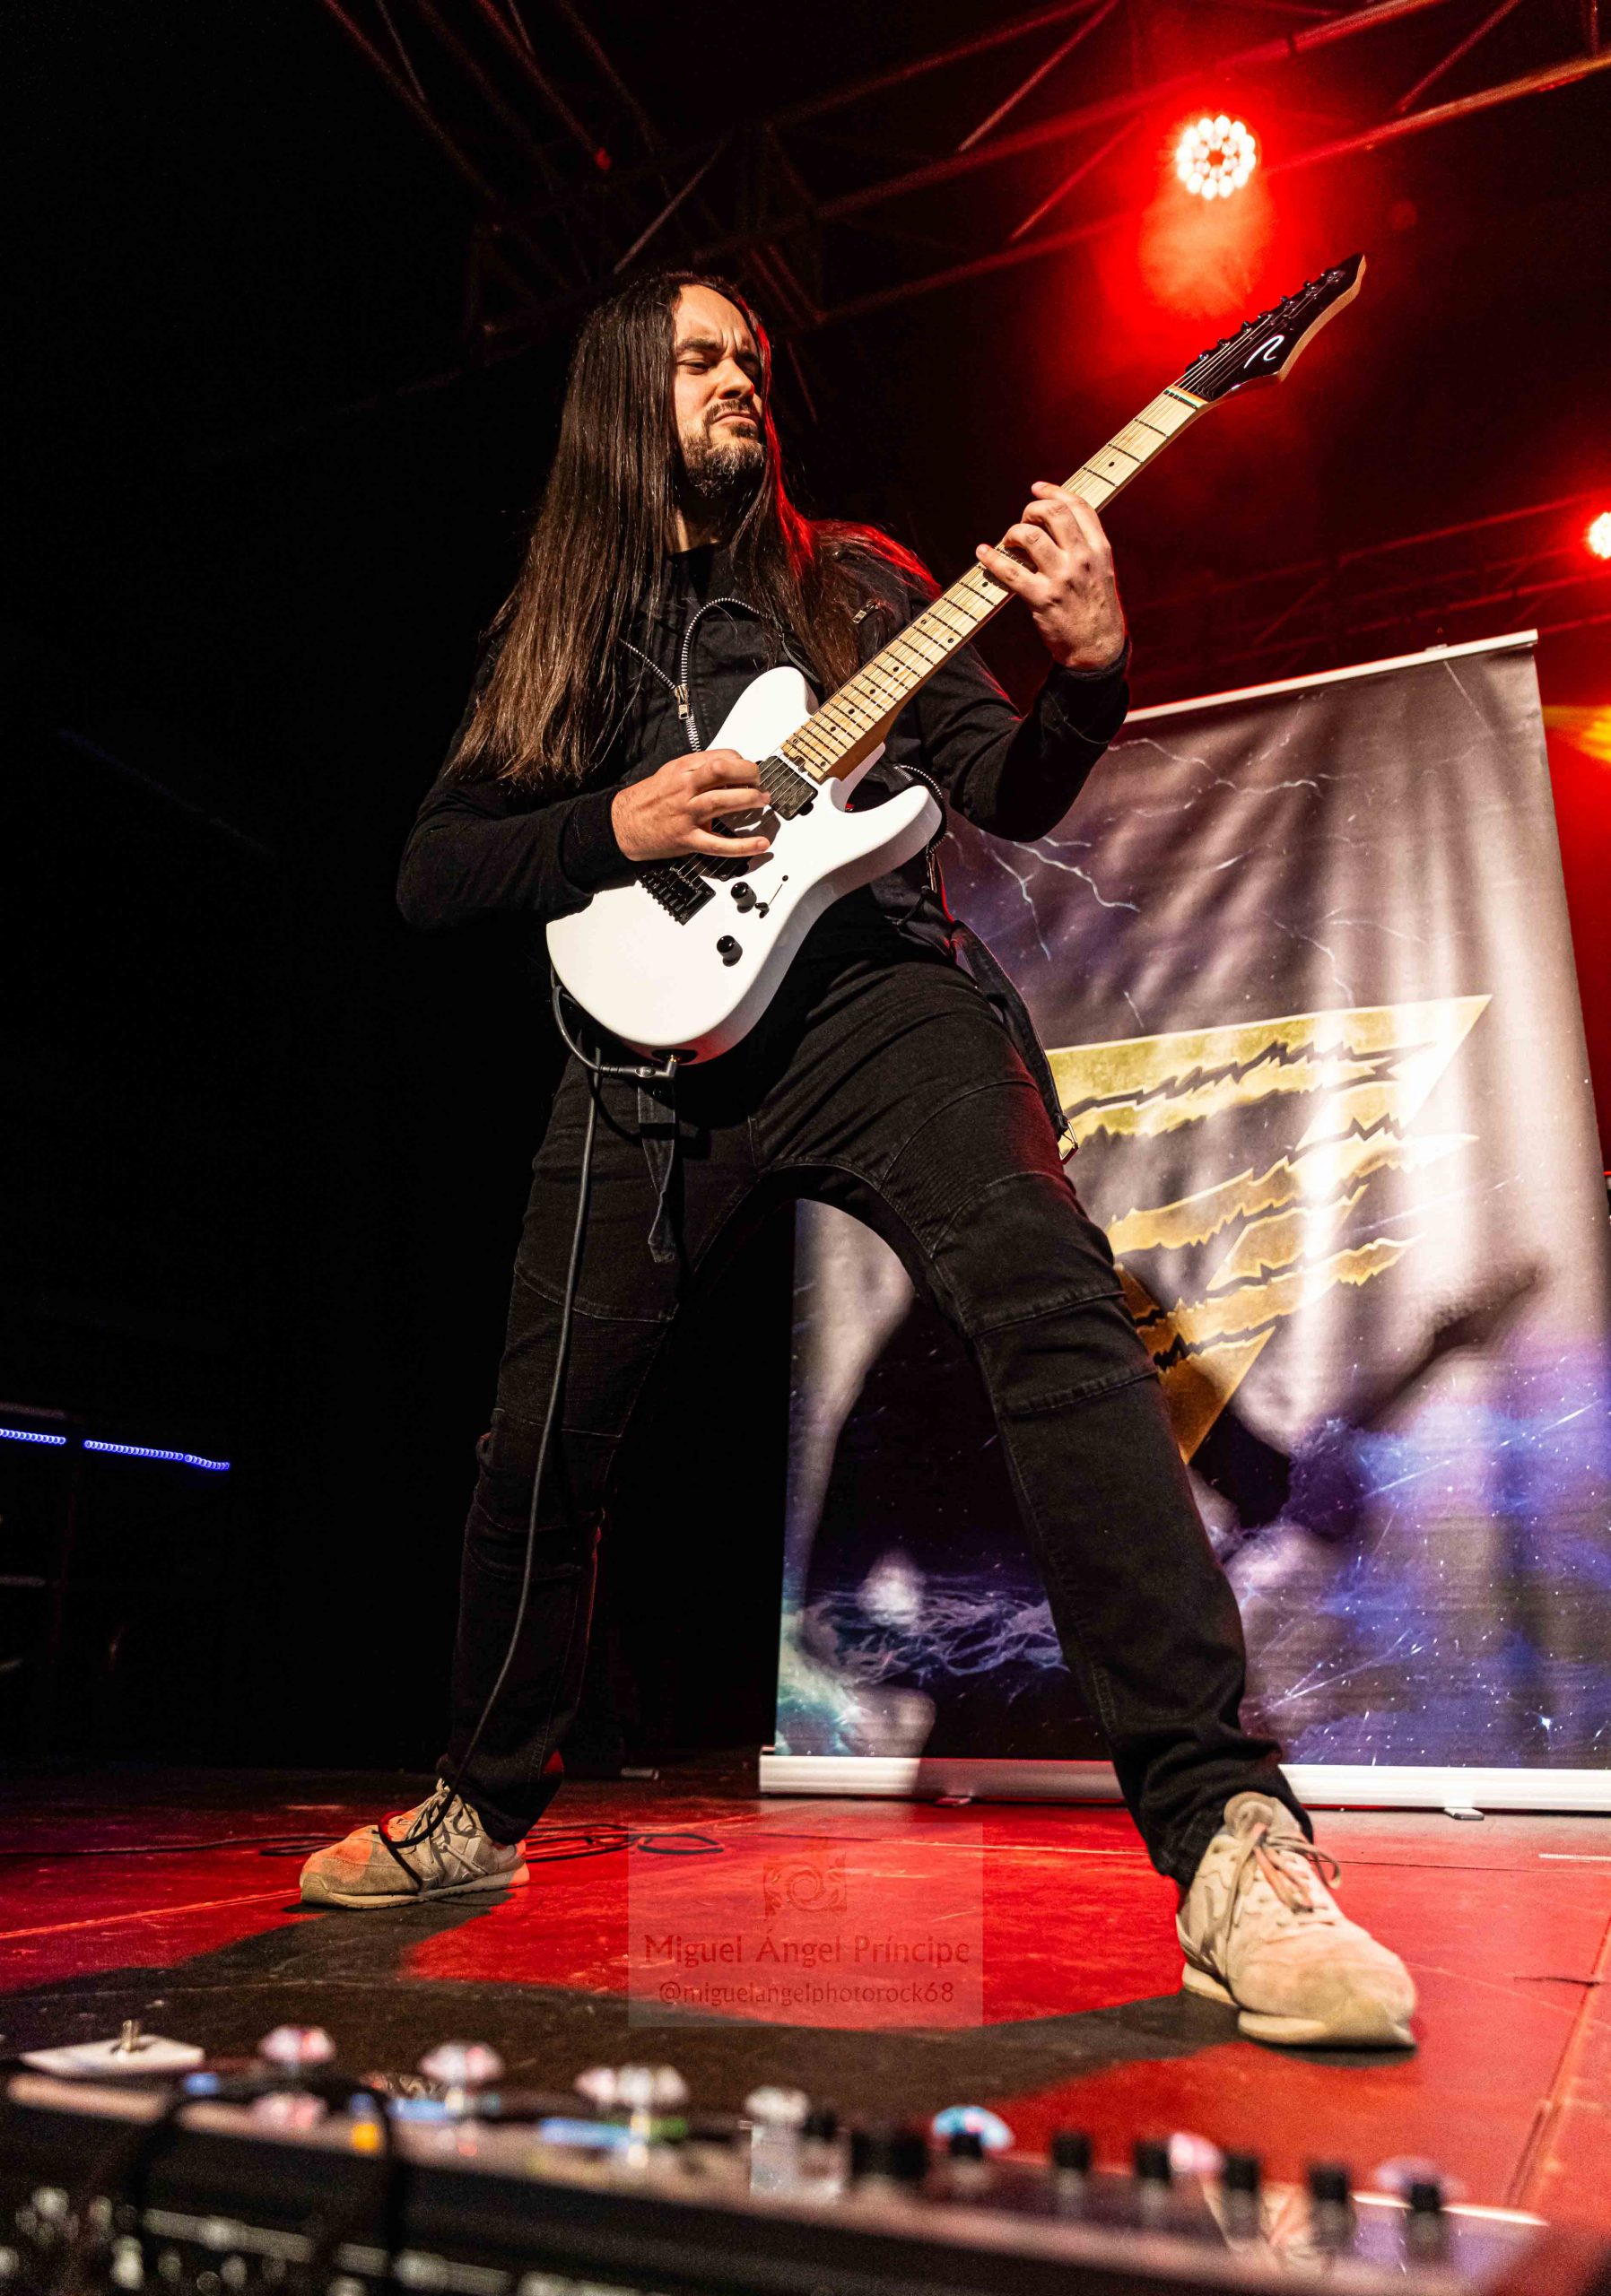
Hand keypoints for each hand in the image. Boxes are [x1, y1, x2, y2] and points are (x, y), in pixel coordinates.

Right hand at [610, 748, 771, 864]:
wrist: (622, 825)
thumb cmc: (648, 800)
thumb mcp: (670, 774)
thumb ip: (698, 771)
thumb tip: (728, 772)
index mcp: (682, 769)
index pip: (720, 757)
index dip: (741, 762)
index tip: (748, 771)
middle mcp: (684, 788)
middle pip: (723, 771)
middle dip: (749, 774)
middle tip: (760, 782)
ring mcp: (686, 814)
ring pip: (722, 801)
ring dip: (749, 799)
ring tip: (763, 800)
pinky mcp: (687, 839)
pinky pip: (719, 843)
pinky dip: (743, 845)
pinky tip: (760, 843)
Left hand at [976, 484, 1126, 671]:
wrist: (1097, 650)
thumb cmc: (1095, 609)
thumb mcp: (1102, 572)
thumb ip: (1085, 547)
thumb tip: (1056, 523)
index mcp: (1099, 549)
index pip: (1078, 506)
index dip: (1054, 491)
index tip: (1036, 488)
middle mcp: (1082, 559)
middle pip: (1052, 513)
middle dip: (1030, 510)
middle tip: (1022, 523)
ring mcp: (1062, 578)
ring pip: (1030, 536)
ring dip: (1012, 534)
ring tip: (1008, 544)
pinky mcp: (1043, 599)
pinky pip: (1010, 572)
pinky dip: (992, 559)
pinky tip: (983, 554)